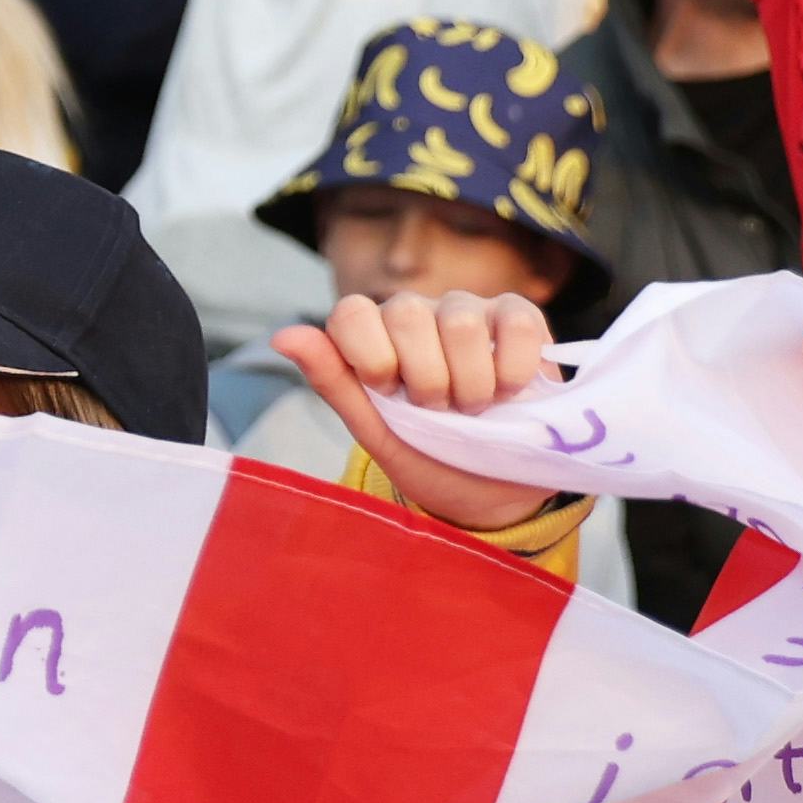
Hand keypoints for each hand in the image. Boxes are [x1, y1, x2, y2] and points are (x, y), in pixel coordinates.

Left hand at [269, 289, 564, 532]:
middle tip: (438, 409)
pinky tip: (509, 391)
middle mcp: (416, 312)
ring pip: (461, 321)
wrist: (491, 491)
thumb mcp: (376, 431)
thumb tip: (281, 336)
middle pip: (407, 313)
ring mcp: (468, 310)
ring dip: (470, 382)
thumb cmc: (428, 456)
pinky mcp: (520, 317)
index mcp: (372, 334)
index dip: (370, 357)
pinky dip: (513, 369)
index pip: (351, 312)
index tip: (389, 394)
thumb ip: (332, 380)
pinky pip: (515, 323)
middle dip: (426, 379)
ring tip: (474, 407)